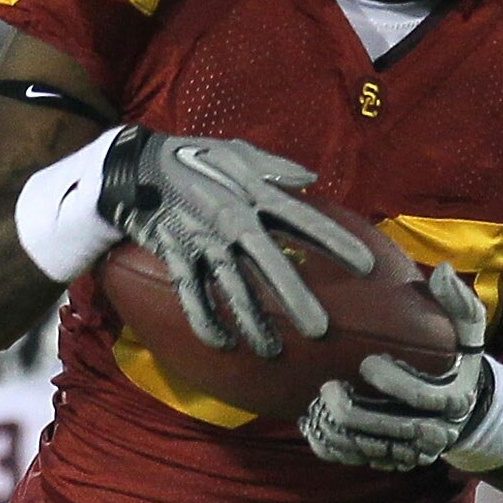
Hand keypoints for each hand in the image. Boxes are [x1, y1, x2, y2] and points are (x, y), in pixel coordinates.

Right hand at [98, 128, 374, 359]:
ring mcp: (203, 242)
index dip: (335, 242)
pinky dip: (205, 321)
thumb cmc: (193, 158)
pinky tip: (223, 344)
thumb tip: (311, 177)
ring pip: (231, 288)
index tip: (366, 267)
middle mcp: (232, 220)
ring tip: (271, 352)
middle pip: (268, 263)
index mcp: (253, 194)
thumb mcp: (235, 151)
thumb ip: (273, 166)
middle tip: (319, 330)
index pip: (302, 219)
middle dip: (293, 297)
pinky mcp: (177, 257)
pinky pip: (191, 295)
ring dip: (251, 323)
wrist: (135, 166)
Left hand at [302, 264, 502, 474]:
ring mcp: (411, 451)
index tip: (367, 362)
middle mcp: (434, 432)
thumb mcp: (468, 330)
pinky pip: (358, 459)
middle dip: (356, 412)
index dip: (394, 383)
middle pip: (391, 429)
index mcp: (454, 398)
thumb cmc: (458, 359)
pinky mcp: (392, 461)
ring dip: (339, 431)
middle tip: (328, 388)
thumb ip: (459, 303)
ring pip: (371, 449)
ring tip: (315, 405)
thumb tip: (444, 271)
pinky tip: (311, 426)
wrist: (465, 407)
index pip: (422, 397)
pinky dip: (332, 447)